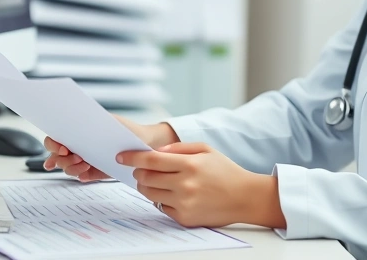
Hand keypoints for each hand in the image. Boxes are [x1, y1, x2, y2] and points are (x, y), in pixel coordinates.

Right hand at [42, 115, 177, 180]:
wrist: (146, 142)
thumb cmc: (125, 128)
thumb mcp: (107, 121)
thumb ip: (90, 122)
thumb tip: (72, 120)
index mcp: (77, 133)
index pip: (54, 139)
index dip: (52, 144)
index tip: (63, 149)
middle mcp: (78, 147)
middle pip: (57, 157)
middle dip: (63, 160)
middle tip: (78, 158)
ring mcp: (85, 160)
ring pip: (68, 168)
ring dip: (72, 168)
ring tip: (85, 165)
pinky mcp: (96, 171)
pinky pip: (83, 177)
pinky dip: (83, 176)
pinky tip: (87, 173)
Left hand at [118, 142, 286, 229]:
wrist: (245, 197)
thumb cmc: (225, 171)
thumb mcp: (205, 150)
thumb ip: (178, 148)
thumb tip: (155, 152)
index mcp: (190, 165)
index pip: (150, 161)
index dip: (132, 157)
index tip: (121, 156)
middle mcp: (185, 185)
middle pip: (146, 178)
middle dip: (138, 172)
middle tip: (140, 170)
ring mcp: (184, 203)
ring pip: (150, 194)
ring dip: (146, 186)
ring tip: (154, 181)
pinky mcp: (184, 218)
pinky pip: (161, 207)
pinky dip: (161, 199)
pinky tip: (172, 194)